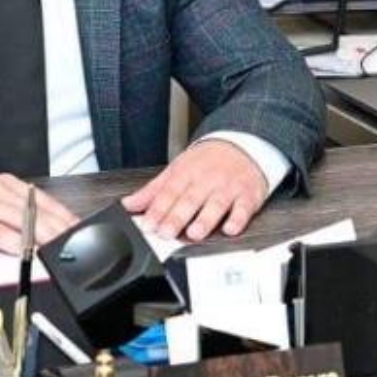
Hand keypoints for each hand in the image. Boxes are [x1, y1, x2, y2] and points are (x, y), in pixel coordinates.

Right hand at [0, 173, 77, 251]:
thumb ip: (10, 207)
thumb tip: (36, 223)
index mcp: (5, 184)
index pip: (44, 200)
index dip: (65, 216)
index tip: (80, 229)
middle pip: (40, 212)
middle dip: (62, 229)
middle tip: (78, 243)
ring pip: (25, 222)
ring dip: (47, 236)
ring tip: (62, 249)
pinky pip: (1, 234)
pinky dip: (18, 245)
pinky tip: (29, 253)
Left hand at [122, 140, 267, 241]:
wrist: (242, 144)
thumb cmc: (206, 162)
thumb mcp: (177, 169)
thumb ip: (153, 190)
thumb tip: (129, 205)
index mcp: (186, 173)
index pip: (169, 192)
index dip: (157, 209)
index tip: (148, 224)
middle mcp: (206, 180)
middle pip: (190, 199)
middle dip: (177, 216)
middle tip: (166, 232)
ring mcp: (228, 187)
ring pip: (216, 204)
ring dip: (205, 219)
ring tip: (194, 233)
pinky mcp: (248, 195)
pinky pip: (244, 208)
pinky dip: (238, 219)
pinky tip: (230, 229)